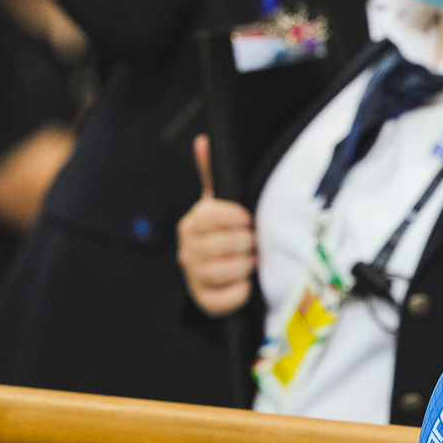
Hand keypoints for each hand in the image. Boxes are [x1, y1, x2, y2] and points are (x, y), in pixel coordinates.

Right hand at [179, 134, 256, 316]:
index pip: (215, 214)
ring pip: (227, 271)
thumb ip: (212, 174)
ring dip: (246, 267)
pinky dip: (241, 292)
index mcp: (193, 223)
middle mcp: (188, 250)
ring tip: (252, 262)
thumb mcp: (219, 204)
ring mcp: (194, 277)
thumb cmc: (224, 235)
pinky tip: (247, 284)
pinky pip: (226, 299)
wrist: (219, 277)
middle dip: (248, 244)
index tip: (249, 220)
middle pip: (227, 244)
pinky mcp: (205, 301)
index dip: (239, 218)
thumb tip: (204, 140)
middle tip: (254, 243)